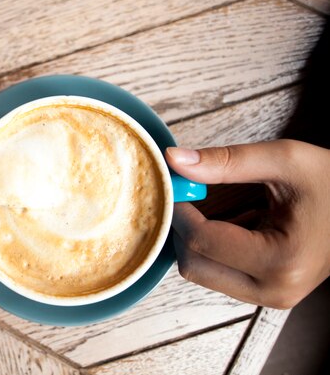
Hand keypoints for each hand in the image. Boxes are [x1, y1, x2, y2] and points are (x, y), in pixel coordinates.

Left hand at [166, 140, 329, 308]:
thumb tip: (174, 160)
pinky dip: (210, 249)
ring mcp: (271, 297)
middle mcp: (275, 290)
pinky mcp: (266, 294)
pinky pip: (216, 274)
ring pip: (200, 273)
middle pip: (193, 266)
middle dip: (182, 229)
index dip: (179, 211)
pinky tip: (228, 224)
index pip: (201, 241)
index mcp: (282, 260)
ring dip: (195, 240)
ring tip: (213, 208)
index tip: (175, 185)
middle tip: (187, 196)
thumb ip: (225, 161)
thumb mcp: (284, 160)